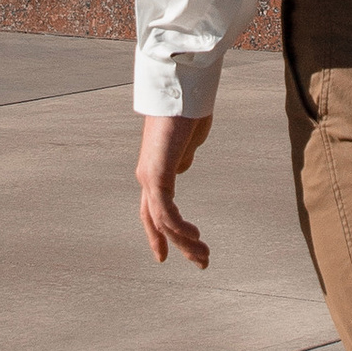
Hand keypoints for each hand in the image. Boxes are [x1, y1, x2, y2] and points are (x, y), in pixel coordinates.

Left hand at [136, 110, 213, 268]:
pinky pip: (166, 212)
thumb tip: (183, 163)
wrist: (182, 87)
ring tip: (205, 256)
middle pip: (156, 221)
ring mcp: (149, 176)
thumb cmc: (188, 108)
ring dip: (185, 242)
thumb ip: (183, 155)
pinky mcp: (157, 173)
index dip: (158, 234)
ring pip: (163, 222)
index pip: (152, 210)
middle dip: (178, 245)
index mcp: (153, 169)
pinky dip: (180, 228)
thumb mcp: (188, 139)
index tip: (165, 256)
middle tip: (200, 263)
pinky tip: (195, 237)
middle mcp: (146, 175)